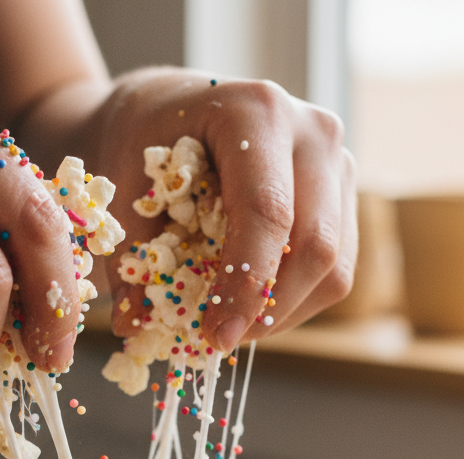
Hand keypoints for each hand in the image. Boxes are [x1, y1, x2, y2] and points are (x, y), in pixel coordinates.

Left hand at [90, 69, 355, 348]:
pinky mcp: (341, 195)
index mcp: (254, 112)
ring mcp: (336, 162)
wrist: (161, 112)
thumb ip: (131, 262)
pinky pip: (335, 268)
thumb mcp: (122, 196)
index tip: (215, 337)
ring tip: (230, 327)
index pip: (268, 212)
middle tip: (219, 342)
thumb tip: (135, 328)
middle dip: (267, 309)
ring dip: (282, 313)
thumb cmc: (138, 148)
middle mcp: (311, 131)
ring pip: (334, 265)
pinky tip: (249, 307)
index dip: (245, 285)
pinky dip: (293, 302)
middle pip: (315, 244)